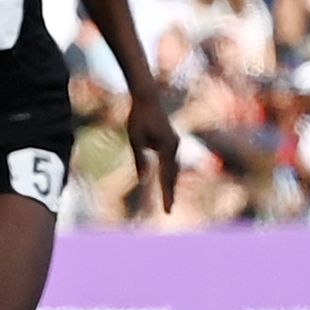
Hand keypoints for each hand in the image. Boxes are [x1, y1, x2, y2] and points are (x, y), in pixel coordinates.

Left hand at [127, 88, 179, 216]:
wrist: (147, 98)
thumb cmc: (138, 118)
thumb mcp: (134, 140)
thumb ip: (139, 160)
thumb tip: (142, 180)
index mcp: (167, 148)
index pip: (166, 176)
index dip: (166, 194)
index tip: (167, 209)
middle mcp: (175, 147)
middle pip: (173, 175)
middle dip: (170, 192)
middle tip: (168, 210)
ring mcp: (175, 143)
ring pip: (174, 168)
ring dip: (171, 183)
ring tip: (168, 199)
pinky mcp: (171, 140)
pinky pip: (172, 161)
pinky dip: (170, 172)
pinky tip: (167, 180)